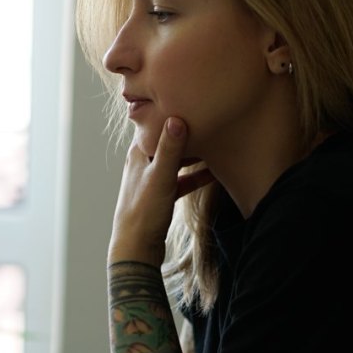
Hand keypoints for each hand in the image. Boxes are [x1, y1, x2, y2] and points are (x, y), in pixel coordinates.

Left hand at [108, 116, 213, 265]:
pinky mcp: (161, 196)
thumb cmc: (144, 214)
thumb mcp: (160, 178)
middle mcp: (143, 163)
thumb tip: (177, 117)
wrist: (136, 250)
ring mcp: (152, 180)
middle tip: (212, 120)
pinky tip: (214, 173)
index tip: (195, 102)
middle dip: (189, 131)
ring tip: (216, 143)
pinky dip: (196, 175)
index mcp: (138, 154)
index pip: (157, 124)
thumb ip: (169, 149)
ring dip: (194, 154)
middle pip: (169, 140)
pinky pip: (182, 180)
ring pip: (177, 160)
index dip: (174, 112)